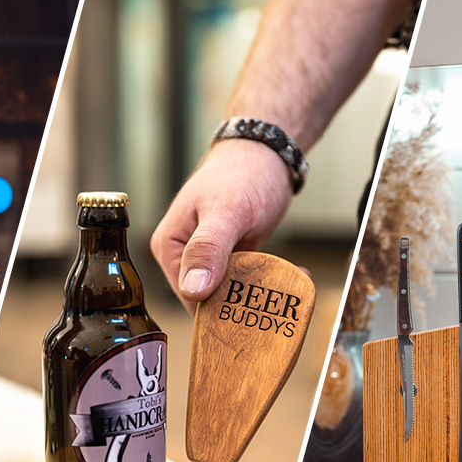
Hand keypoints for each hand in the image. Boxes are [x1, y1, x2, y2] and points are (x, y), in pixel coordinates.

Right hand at [150, 139, 292, 314]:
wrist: (266, 153)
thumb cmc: (242, 174)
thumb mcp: (226, 211)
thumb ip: (208, 249)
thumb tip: (193, 289)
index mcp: (170, 247)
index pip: (189, 299)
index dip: (219, 309)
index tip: (250, 307)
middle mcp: (183, 256)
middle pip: (210, 300)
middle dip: (243, 301)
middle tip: (275, 296)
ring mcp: (207, 258)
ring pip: (231, 293)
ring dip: (259, 292)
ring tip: (288, 285)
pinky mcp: (229, 257)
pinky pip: (244, 280)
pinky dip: (266, 281)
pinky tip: (291, 274)